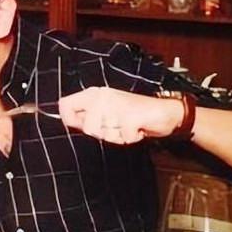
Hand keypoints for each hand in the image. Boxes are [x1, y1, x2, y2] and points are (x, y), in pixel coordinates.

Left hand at [58, 87, 181, 144]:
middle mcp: (103, 96)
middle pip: (86, 127)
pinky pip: (122, 138)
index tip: (81, 125)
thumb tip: (67, 119)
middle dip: (101, 133)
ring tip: (126, 126)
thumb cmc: (136, 113)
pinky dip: (130, 138)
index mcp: (95, 93)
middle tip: (115, 127)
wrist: (166, 112)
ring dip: (116, 136)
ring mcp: (116, 106)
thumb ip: (88, 115)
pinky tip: (137, 128)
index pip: (65, 104)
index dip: (69, 119)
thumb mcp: (107, 112)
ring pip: (102, 133)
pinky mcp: (130, 116)